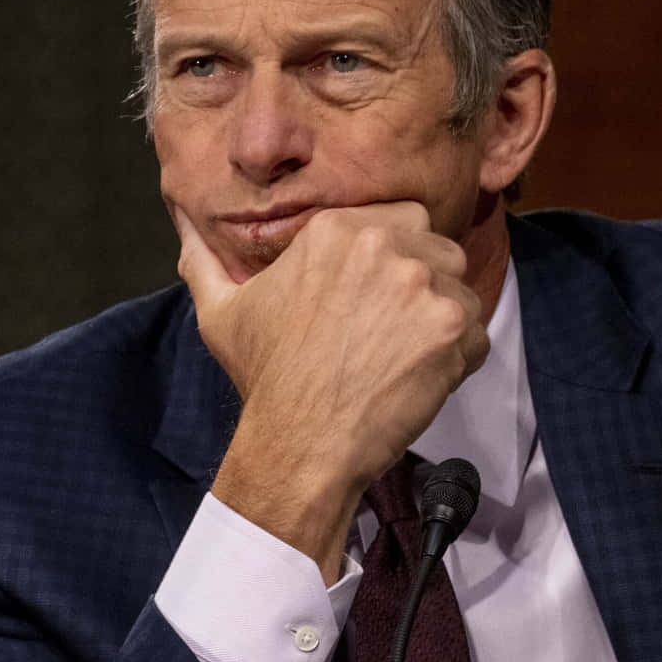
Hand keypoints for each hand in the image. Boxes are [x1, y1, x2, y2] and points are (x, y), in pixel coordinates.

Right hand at [174, 202, 489, 579]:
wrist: (301, 442)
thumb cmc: (268, 380)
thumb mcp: (223, 311)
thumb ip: (205, 260)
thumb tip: (183, 224)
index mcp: (335, 229)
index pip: (398, 220)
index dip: (395, 259)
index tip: (378, 297)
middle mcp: (384, 245)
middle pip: (435, 247)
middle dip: (424, 283)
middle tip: (393, 330)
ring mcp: (423, 284)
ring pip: (460, 290)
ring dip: (442, 322)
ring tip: (401, 359)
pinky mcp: (454, 325)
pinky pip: (477, 333)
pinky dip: (459, 360)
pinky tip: (419, 381)